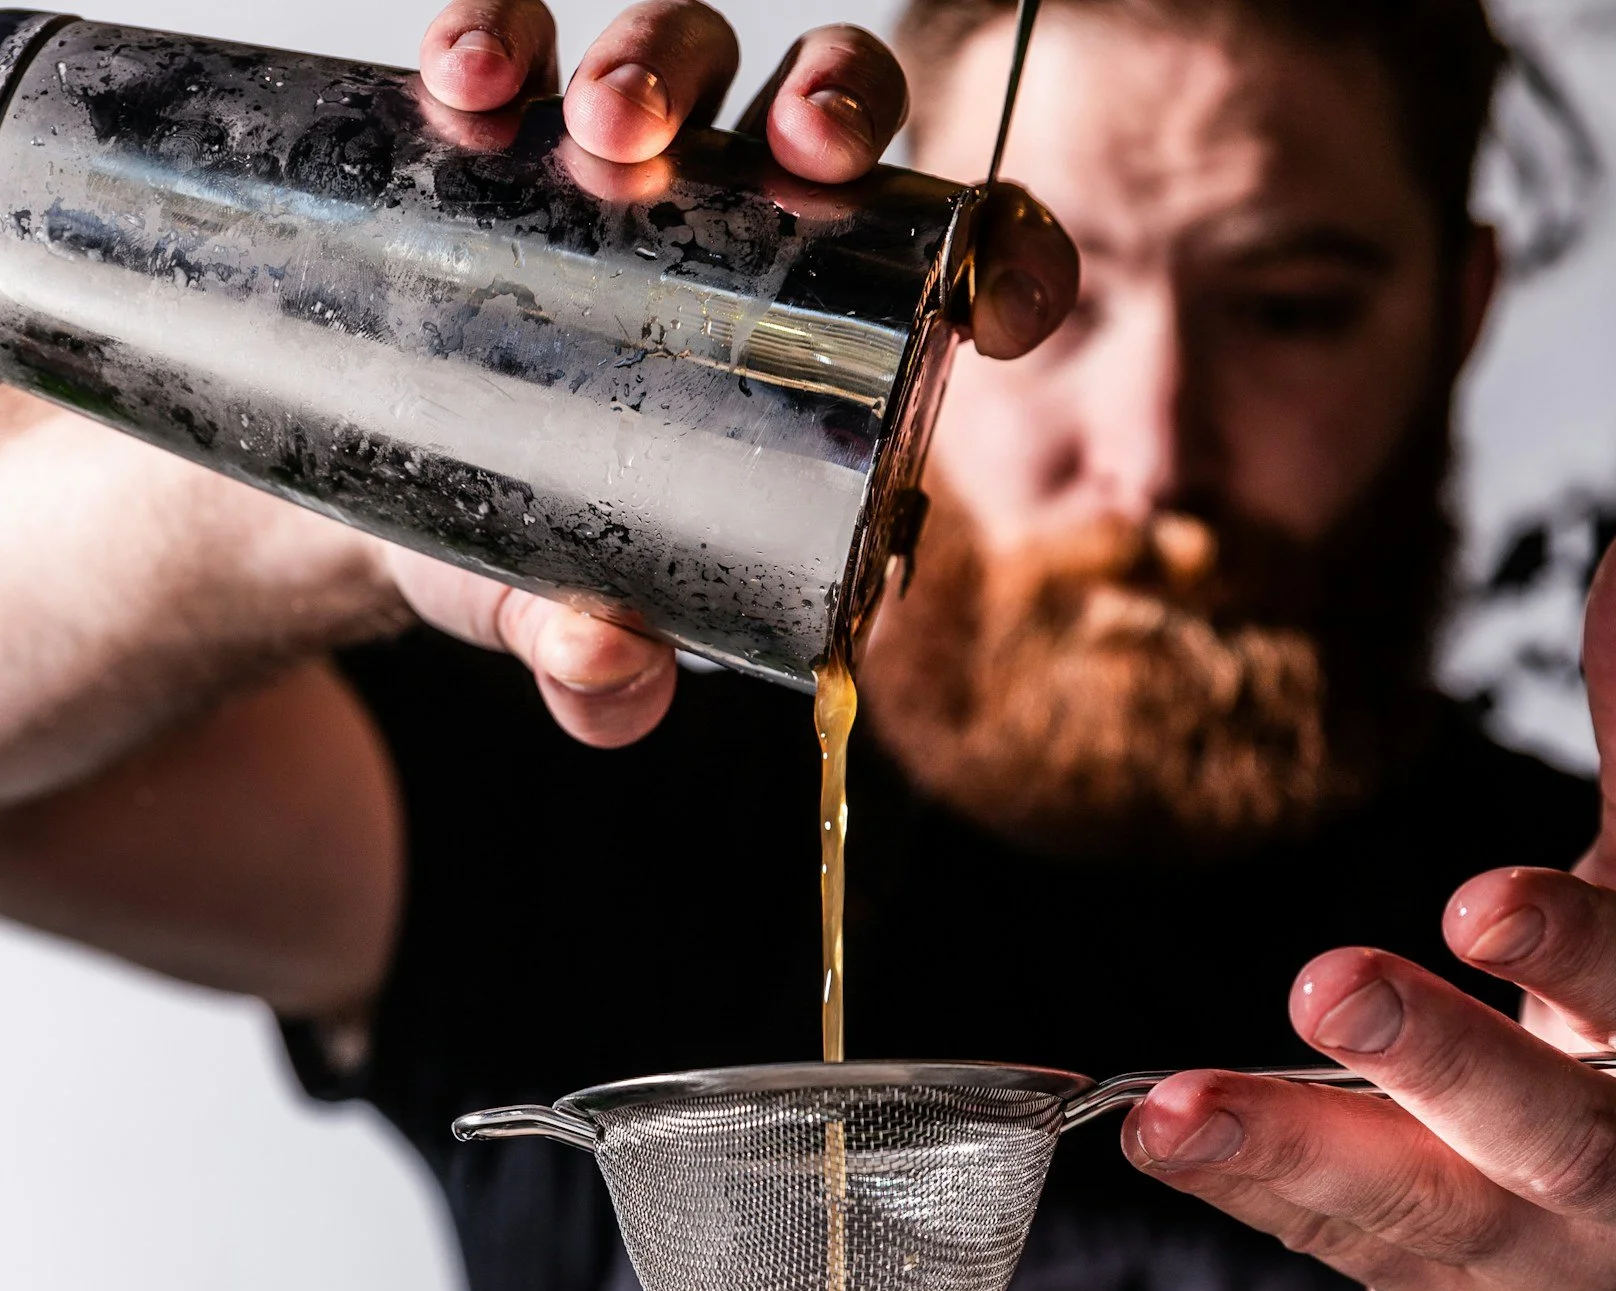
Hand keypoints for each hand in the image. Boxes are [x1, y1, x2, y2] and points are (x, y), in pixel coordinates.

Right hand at [385, 0, 1075, 747]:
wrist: (382, 504)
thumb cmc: (525, 558)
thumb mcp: (561, 622)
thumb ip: (596, 676)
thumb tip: (604, 666)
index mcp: (812, 338)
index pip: (952, 261)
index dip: (1006, 257)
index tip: (1002, 310)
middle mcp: (738, 224)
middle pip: (827, 110)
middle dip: (834, 101)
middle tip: (799, 154)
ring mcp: (626, 164)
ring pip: (686, 49)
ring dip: (657, 57)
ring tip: (604, 126)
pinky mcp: (504, 126)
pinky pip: (514, 44)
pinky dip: (493, 36)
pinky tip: (465, 85)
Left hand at [1123, 517, 1615, 1290]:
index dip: (1580, 950)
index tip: (1488, 902)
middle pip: (1552, 1127)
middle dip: (1446, 1064)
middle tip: (1330, 986)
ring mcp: (1530, 1251)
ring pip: (1418, 1207)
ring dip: (1291, 1149)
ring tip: (1175, 1110)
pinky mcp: (1431, 1286)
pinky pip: (1331, 1237)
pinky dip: (1244, 1183)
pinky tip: (1156, 1133)